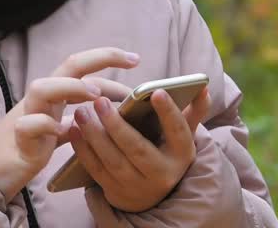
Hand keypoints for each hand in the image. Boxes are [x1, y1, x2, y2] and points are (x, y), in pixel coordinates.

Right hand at [0, 47, 139, 199]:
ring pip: (43, 87)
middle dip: (101, 57)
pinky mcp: (18, 140)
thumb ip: (81, 118)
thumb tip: (111, 112)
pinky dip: (44, 125)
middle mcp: (42, 98)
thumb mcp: (59, 128)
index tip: (136, 60)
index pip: (83, 67)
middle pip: (68, 65)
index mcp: (55, 94)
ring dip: (71, 87)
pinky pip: (28, 125)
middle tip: (132, 61)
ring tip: (95, 94)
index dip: (108, 60)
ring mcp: (27, 115)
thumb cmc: (27, 146)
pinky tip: (61, 130)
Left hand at [69, 85, 211, 212]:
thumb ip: (194, 110)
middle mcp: (161, 173)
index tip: (157, 91)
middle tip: (100, 101)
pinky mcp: (115, 191)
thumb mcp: (183, 134)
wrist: (153, 192)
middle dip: (117, 126)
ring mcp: (136, 186)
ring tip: (81, 112)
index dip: (169, 113)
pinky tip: (74, 130)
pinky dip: (83, 150)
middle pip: (137, 149)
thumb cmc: (167, 150)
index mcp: (182, 154)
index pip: (178, 131)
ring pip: (113, 160)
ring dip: (94, 136)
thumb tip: (204, 86)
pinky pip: (96, 170)